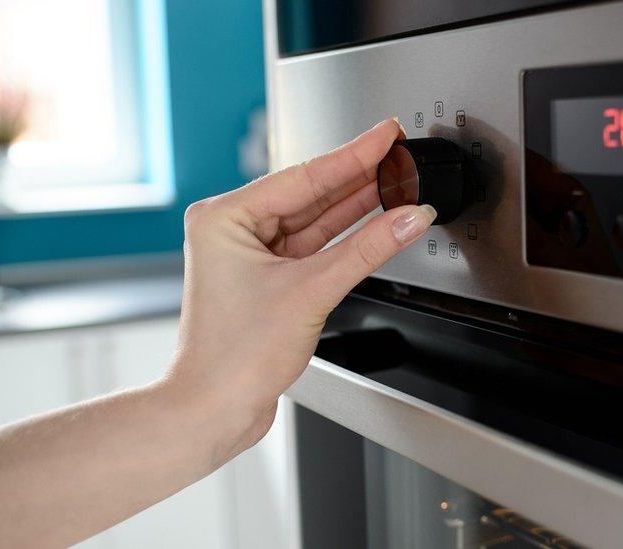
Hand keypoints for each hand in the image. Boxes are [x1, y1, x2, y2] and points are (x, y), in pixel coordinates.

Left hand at [168, 118, 435, 461]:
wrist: (214, 410)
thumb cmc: (232, 358)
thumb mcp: (310, 292)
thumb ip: (367, 250)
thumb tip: (408, 218)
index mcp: (224, 217)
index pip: (303, 174)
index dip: (352, 154)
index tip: (385, 135)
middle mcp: (233, 231)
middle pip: (309, 194)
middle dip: (358, 177)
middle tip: (399, 154)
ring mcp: (251, 256)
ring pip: (314, 222)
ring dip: (356, 207)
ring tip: (397, 185)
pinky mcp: (268, 280)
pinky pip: (314, 248)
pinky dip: (345, 240)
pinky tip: (376, 224)